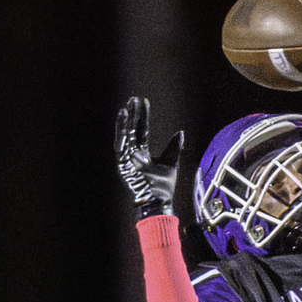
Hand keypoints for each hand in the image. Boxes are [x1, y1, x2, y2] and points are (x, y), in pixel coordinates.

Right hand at [115, 96, 183, 217]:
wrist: (158, 202)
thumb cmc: (163, 187)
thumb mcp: (170, 163)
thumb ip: (173, 148)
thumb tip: (180, 132)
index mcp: (142, 155)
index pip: (141, 131)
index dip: (142, 117)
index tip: (143, 102)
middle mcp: (133, 155)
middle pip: (132, 131)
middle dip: (134, 115)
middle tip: (134, 99)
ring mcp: (127, 160)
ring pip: (125, 136)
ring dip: (125, 121)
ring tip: (127, 107)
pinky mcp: (123, 164)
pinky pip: (121, 145)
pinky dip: (121, 132)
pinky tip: (122, 120)